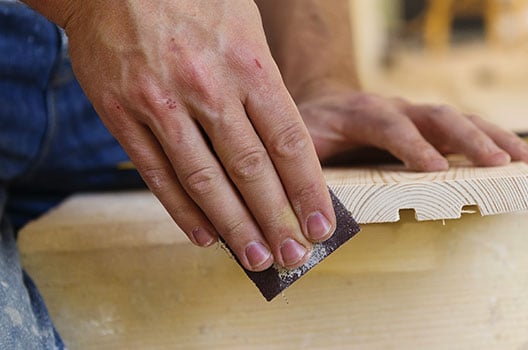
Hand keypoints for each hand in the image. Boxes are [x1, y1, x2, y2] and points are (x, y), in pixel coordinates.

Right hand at [55, 1, 334, 269]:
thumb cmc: (193, 2)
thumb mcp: (245, 29)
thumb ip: (265, 87)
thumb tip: (289, 152)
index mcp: (248, 66)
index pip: (288, 142)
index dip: (307, 190)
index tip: (321, 225)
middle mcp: (208, 88)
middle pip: (251, 170)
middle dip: (276, 220)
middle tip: (293, 257)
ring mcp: (161, 104)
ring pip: (205, 181)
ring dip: (234, 228)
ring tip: (257, 258)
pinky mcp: (121, 115)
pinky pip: (157, 174)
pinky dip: (183, 211)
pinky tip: (205, 236)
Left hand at [296, 87, 527, 169]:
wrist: (322, 103)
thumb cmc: (311, 131)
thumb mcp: (296, 150)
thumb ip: (305, 179)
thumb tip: (315, 223)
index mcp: (361, 113)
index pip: (390, 126)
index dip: (413, 146)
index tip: (436, 169)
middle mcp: (397, 108)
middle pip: (439, 116)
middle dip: (471, 139)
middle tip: (500, 163)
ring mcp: (419, 116)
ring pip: (463, 120)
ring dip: (499, 140)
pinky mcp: (433, 128)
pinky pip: (469, 130)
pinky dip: (499, 143)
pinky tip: (526, 160)